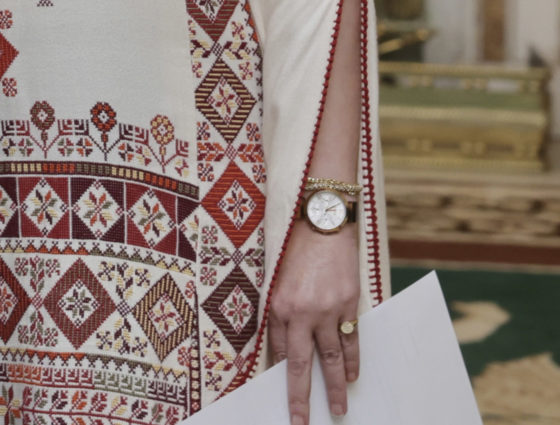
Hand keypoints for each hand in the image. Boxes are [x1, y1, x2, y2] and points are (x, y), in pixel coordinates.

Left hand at [269, 222, 360, 422]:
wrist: (320, 224)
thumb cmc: (293, 250)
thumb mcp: (275, 280)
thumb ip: (278, 313)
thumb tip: (281, 347)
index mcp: (278, 306)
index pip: (279, 352)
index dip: (280, 376)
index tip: (281, 399)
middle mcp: (301, 313)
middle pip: (302, 365)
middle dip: (302, 398)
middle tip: (301, 423)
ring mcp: (328, 311)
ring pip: (331, 359)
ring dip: (334, 388)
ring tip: (340, 410)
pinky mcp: (349, 305)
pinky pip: (351, 341)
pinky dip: (352, 361)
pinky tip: (351, 377)